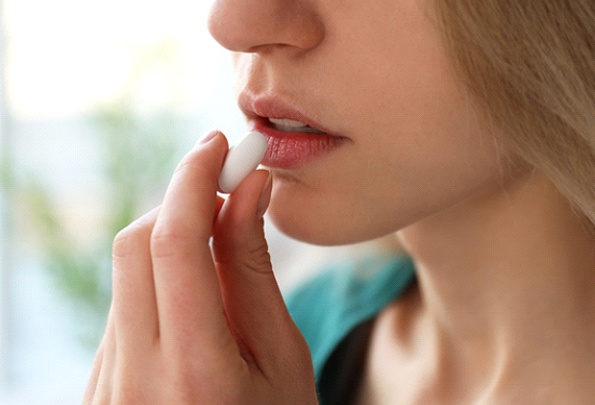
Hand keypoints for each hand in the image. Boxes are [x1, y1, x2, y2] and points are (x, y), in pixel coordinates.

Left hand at [83, 130, 317, 403]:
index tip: (217, 147)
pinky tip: (197, 300)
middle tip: (225, 188)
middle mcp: (135, 377)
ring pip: (128, 272)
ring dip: (173, 241)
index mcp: (196, 372)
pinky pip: (124, 305)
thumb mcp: (283, 356)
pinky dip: (159, 279)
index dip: (195, 180)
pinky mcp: (100, 382)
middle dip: (181, 200)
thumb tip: (249, 190)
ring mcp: (107, 383)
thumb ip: (254, 269)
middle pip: (137, 243)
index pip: (176, 243)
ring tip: (221, 256)